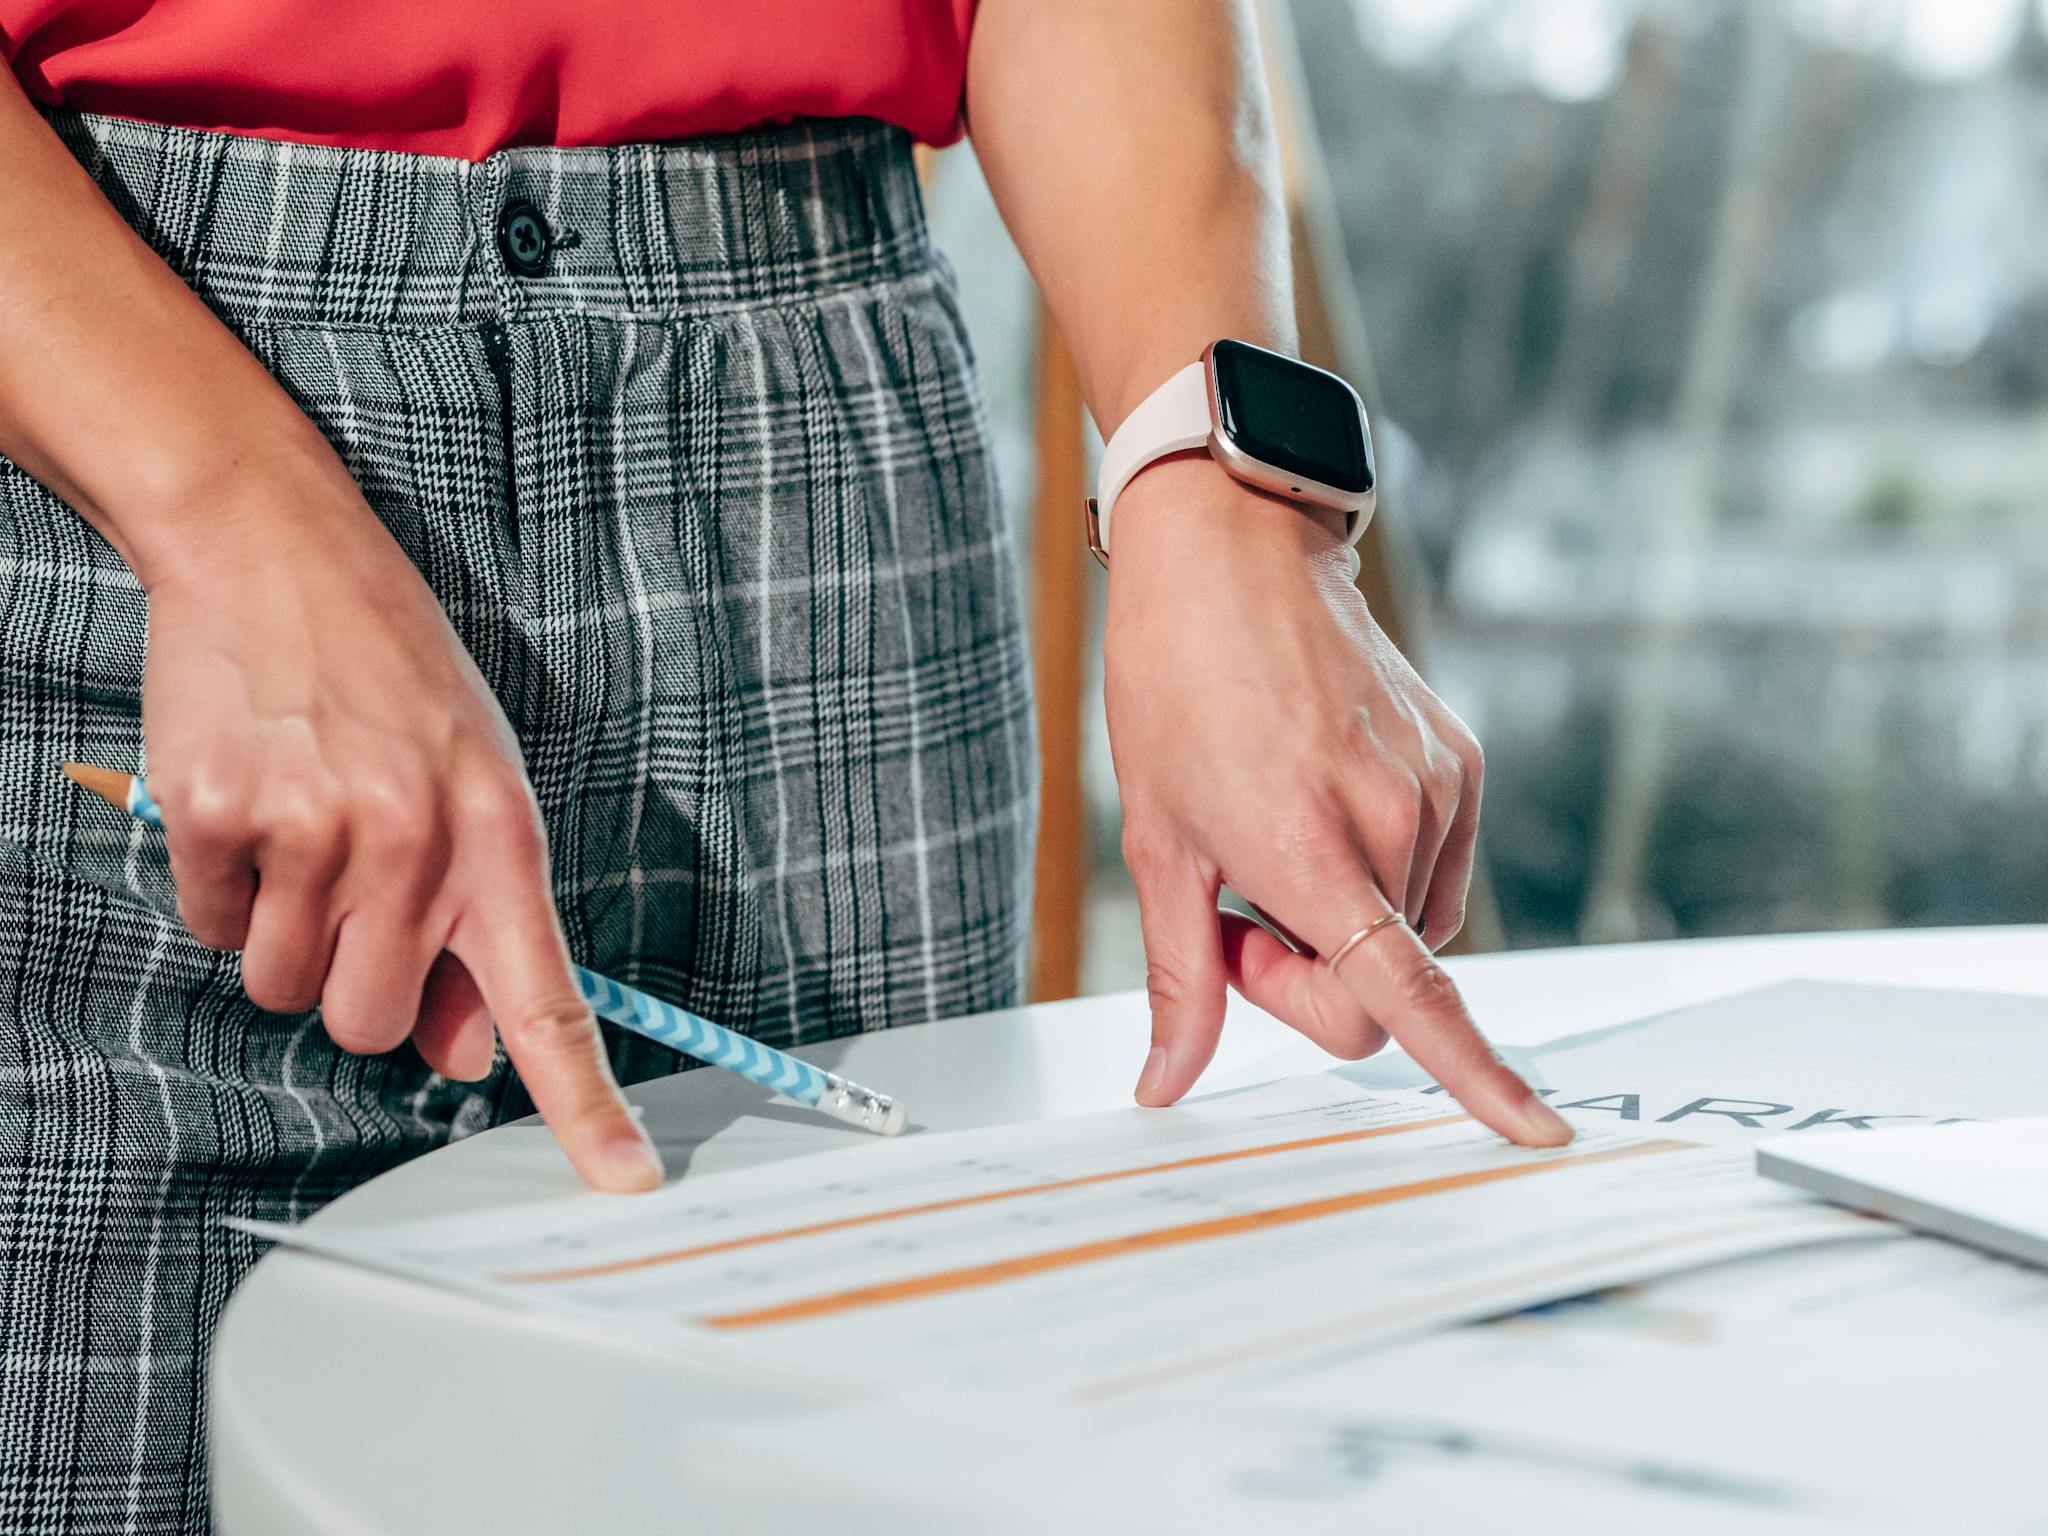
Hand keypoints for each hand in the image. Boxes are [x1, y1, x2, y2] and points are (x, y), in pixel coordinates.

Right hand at [137, 449, 661, 1192]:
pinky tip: (251, 808)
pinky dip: (222, 892)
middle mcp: (414, 841)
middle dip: (359, 990)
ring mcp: (312, 828)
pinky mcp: (218, 813)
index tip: (624, 1179)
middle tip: (356, 898)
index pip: (551, 998)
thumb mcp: (476, 782)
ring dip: (284, 942)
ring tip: (305, 836)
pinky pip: (211, 929)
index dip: (586, 1102)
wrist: (279, 549)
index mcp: (499, 835)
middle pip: (375, 1025)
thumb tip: (468, 1053)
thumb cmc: (393, 673)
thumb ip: (480, 920)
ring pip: (284, 991)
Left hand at [1102, 457, 1570, 1146]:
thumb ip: (1178, 978)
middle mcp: (1394, 823)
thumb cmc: (1176, 683)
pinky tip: (1322, 803)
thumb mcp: (1157, 842)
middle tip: (1233, 906)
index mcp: (1312, 851)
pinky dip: (1381, 869)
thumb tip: (1165, 1083)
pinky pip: (1433, 867)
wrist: (1232, 554)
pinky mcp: (1460, 761)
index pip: (1409, 996)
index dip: (1475, 1077)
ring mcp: (1437, 788)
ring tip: (1273, 831)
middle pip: (1378, 986)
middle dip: (1305, 977)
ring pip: (1407, 929)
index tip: (1536, 1134)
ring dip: (1342, 918)